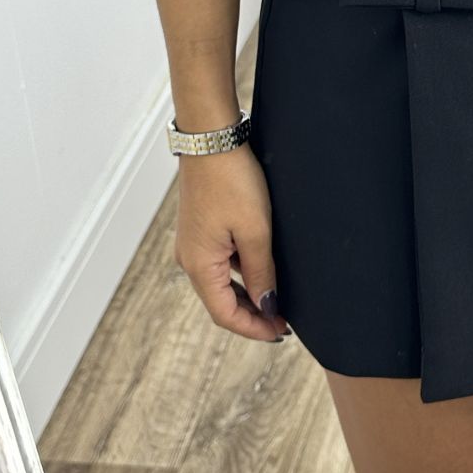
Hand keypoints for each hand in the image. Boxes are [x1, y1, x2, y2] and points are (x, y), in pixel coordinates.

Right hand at [174, 144, 290, 341]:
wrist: (212, 139)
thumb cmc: (232, 181)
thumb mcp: (255, 230)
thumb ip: (261, 272)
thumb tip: (267, 306)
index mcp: (198, 265)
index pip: (225, 314)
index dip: (254, 329)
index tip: (281, 333)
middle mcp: (189, 259)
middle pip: (221, 302)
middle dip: (253, 315)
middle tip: (284, 323)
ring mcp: (193, 244)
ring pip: (221, 283)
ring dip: (248, 295)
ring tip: (278, 300)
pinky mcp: (200, 230)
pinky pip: (220, 264)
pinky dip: (241, 275)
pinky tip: (263, 272)